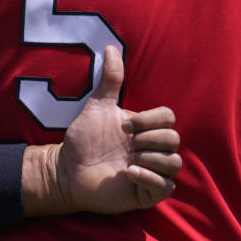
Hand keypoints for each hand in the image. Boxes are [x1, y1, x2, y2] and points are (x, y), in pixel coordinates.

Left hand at [24, 46, 181, 215]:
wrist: (66, 170)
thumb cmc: (83, 140)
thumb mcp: (97, 106)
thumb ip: (109, 79)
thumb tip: (110, 47)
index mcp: (145, 129)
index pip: (168, 117)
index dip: (150, 120)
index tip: (123, 125)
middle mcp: (152, 150)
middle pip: (175, 139)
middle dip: (150, 139)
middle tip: (126, 143)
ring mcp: (150, 172)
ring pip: (174, 163)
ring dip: (151, 159)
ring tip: (127, 160)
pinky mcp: (145, 193)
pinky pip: (165, 187)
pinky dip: (150, 178)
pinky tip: (128, 173)